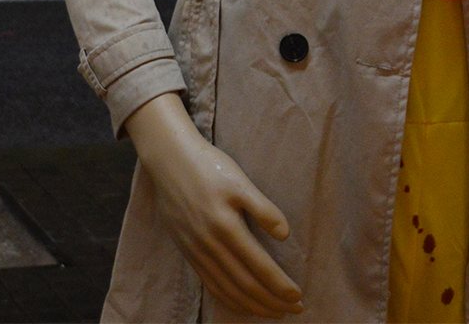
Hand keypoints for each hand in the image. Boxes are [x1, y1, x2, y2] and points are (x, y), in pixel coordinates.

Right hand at [123, 93, 303, 316]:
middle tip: (295, 310)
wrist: (170, 160)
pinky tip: (241, 304)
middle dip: (271, 301)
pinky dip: (228, 299)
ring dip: (252, 305)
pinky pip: (210, 284)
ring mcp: (196, 251)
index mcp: (227, 227)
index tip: (298, 297)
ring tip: (273, 313)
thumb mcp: (240, 181)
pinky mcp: (188, 251)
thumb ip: (263, 209)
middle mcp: (210, 245)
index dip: (280, 285)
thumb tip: (285, 235)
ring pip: (227, 289)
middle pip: (245, 284)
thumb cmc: (210, 166)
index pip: (259, 267)